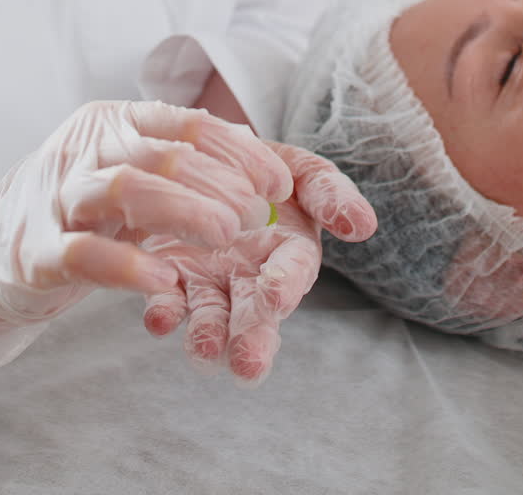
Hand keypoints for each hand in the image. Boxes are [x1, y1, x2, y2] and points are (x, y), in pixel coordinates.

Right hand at [0, 101, 292, 375]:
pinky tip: (165, 280)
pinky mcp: (34, 251)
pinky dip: (128, 265)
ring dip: (185, 210)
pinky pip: (83, 253)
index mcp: (114, 123)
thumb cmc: (79, 209)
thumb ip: (185, 163)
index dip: (240, 152)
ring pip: (124, 187)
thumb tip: (258, 154)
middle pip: (163, 152)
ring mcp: (56, 196)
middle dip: (221, 183)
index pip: (186, 122)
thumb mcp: (131, 172)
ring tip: (227, 235)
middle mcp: (84, 149)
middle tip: (257, 216)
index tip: (278, 184)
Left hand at [143, 144, 376, 382]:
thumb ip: (330, 195)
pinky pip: (167, 298)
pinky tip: (159, 318)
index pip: (293, 271)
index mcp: (288, 252)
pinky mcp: (172, 275)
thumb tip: (364, 225)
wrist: (212, 158)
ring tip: (204, 352)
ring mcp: (210, 279)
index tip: (276, 294)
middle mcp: (250, 275)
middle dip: (252, 339)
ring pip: (211, 315)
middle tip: (247, 364)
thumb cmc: (267, 170)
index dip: (286, 282)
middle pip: (255, 312)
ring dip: (207, 337)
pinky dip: (163, 311)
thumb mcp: (304, 172)